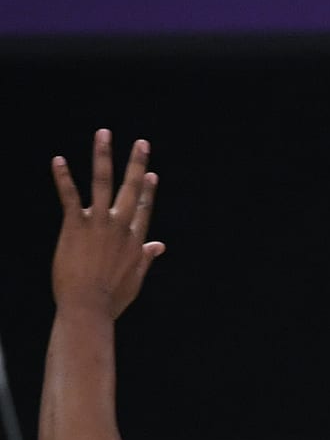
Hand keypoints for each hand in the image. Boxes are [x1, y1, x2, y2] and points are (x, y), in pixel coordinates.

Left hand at [51, 130, 164, 318]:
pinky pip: (70, 195)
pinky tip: (59, 160)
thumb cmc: (111, 298)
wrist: (88, 305)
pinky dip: (64, 177)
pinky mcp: (76, 225)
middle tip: (141, 143)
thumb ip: (146, 258)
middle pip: (130, 188)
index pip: (143, 208)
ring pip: (103, 182)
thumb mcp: (135, 280)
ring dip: (103, 156)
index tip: (150, 173)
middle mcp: (120, 227)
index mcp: (135, 241)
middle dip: (136, 163)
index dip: (147, 189)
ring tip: (104, 134)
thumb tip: (160, 246)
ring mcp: (99, 224)